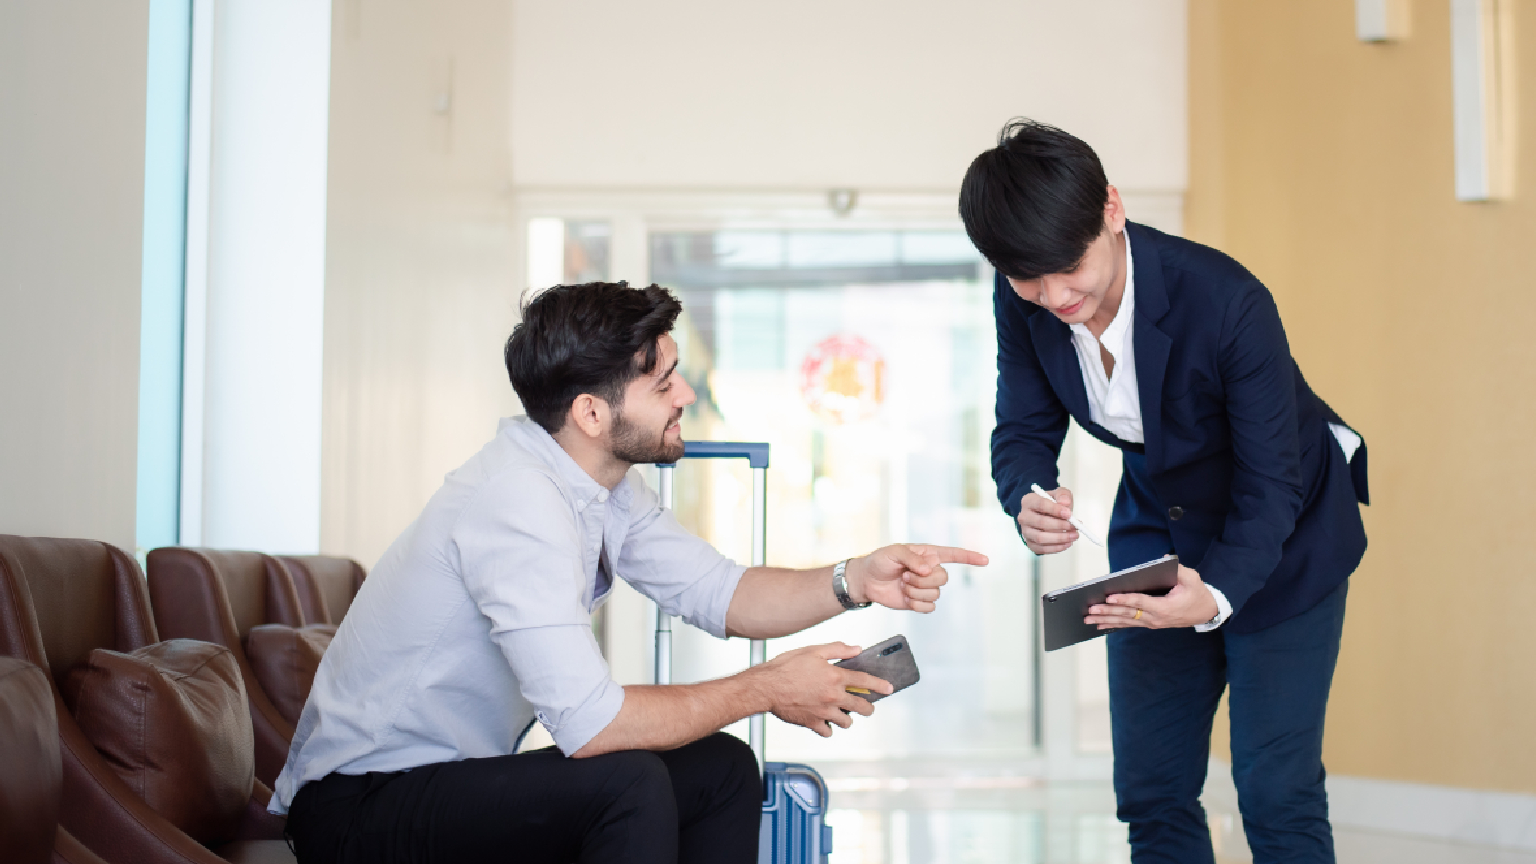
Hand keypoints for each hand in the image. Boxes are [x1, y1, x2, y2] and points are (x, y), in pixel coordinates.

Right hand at [756, 643, 891, 736]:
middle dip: (868, 707)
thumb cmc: (785, 667)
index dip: (880, 685)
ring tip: (842, 712)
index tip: (889, 689)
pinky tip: (825, 721)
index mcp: (835, 677)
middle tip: (867, 706)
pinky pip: (827, 731)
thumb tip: (855, 648)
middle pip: (861, 707)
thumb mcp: (813, 650)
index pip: (865, 681)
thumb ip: (837, 649)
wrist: (766, 687)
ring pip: (846, 721)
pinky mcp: (812, 723)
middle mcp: (833, 696)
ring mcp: (824, 712)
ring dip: (847, 717)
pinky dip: (828, 728)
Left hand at [850, 545, 989, 613]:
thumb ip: (912, 558)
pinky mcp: (919, 601)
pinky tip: (905, 598)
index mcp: (928, 554)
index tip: (985, 560)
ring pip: (936, 594)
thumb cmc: (879, 561)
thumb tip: (928, 569)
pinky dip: (916, 604)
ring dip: (916, 591)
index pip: (953, 554)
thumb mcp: (893, 552)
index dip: (970, 557)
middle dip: (923, 580)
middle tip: (905, 576)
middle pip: (943, 578)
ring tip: (902, 584)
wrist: (867, 581)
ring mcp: (925, 587)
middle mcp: (930, 570)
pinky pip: (929, 607)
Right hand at [1017, 487, 1078, 553]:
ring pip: (1040, 538)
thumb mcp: (1059, 494)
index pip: (1040, 504)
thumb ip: (1063, 495)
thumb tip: (1065, 503)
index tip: (1069, 514)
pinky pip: (1041, 548)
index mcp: (1029, 501)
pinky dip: (1056, 548)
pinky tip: (1067, 543)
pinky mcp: (1030, 543)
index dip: (1055, 510)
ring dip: (1060, 538)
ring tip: (1073, 536)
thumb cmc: (1052, 504)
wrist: (1046, 515)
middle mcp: (1024, 516)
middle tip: (1074, 527)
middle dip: (1060, 526)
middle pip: (1040, 522)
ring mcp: (1025, 531)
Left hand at [1085, 565, 1218, 629]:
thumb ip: (1179, 570)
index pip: (1140, 602)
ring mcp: (1152, 623)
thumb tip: (1165, 559)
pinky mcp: (1150, 624)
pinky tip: (1100, 625)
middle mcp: (1156, 618)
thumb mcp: (1192, 579)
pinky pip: (1129, 625)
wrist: (1207, 613)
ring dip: (1106, 620)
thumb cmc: (1198, 594)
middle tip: (1090, 609)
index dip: (1124, 599)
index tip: (1109, 597)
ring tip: (1089, 619)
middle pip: (1128, 614)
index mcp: (1165, 607)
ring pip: (1125, 621)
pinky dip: (1114, 624)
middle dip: (1107, 611)